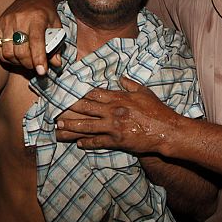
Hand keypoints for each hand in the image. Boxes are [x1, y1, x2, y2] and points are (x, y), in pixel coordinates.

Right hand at [0, 0, 61, 74]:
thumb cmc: (46, 13)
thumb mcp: (56, 26)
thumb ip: (56, 45)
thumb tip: (55, 63)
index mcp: (37, 18)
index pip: (36, 42)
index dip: (38, 58)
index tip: (42, 71)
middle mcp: (20, 19)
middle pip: (21, 50)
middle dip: (28, 64)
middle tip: (34, 66)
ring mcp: (7, 21)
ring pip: (8, 52)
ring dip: (17, 62)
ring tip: (25, 61)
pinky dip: (5, 57)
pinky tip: (14, 57)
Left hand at [56, 77, 178, 154]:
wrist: (167, 131)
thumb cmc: (157, 110)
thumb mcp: (144, 91)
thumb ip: (130, 84)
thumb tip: (120, 77)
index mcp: (118, 97)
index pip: (93, 93)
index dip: (79, 93)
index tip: (67, 92)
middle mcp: (113, 111)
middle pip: (85, 108)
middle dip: (68, 109)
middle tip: (55, 109)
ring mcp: (114, 127)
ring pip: (87, 126)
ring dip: (72, 126)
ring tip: (60, 126)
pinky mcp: (117, 141)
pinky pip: (98, 142)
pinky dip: (87, 143)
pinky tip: (79, 143)